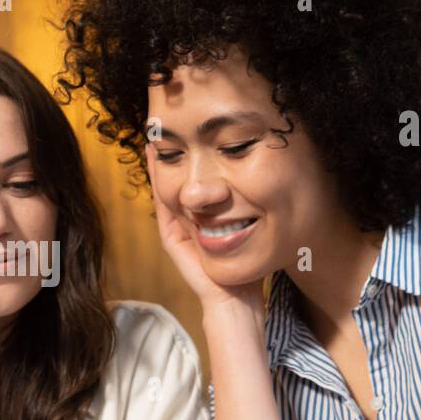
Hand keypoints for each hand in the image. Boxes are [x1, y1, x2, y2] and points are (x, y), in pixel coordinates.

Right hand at [147, 143, 265, 327]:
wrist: (236, 297)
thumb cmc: (249, 265)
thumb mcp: (251, 225)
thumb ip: (249, 205)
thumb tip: (264, 173)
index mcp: (207, 217)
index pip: (197, 181)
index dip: (194, 155)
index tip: (196, 129)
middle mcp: (189, 219)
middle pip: (178, 179)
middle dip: (175, 152)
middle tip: (168, 122)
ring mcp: (177, 227)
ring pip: (166, 186)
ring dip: (161, 161)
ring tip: (156, 132)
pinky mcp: (171, 236)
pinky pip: (162, 202)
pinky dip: (158, 179)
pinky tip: (156, 157)